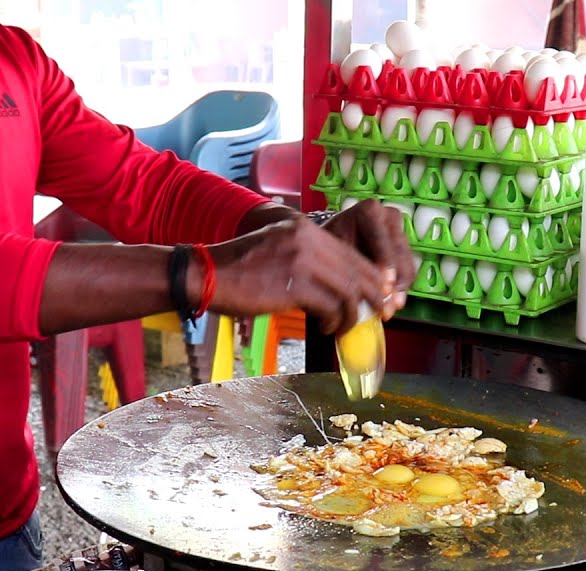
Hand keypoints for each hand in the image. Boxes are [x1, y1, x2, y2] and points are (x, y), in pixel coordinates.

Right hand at [205, 216, 394, 334]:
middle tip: (378, 315)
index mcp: (305, 228)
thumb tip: (338, 285)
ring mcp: (303, 259)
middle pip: (357, 270)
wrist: (206, 273)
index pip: (351, 252)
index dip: (371, 276)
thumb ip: (307, 259)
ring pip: (349, 290)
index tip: (380, 294)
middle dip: (373, 296)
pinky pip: (331, 305)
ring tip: (344, 327)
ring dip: (352, 314)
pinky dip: (334, 321)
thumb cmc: (238, 269)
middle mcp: (309, 237)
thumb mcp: (277, 248)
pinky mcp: (296, 283)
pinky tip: (327, 328)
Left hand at [320, 200, 413, 314]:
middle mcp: (388, 215)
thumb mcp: (333, 248)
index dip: (384, 264)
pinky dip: (402, 286)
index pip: (380, 238)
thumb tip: (358, 293)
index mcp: (368, 211)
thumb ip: (347, 265)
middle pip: (398, 251)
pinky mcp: (405, 245)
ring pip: (407, 261)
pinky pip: (410, 267)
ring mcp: (400, 230)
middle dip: (395, 280)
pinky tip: (395, 302)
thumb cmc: (330, 242)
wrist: (337, 236)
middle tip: (391, 303)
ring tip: (393, 307)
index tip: (384, 287)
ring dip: (401, 287)